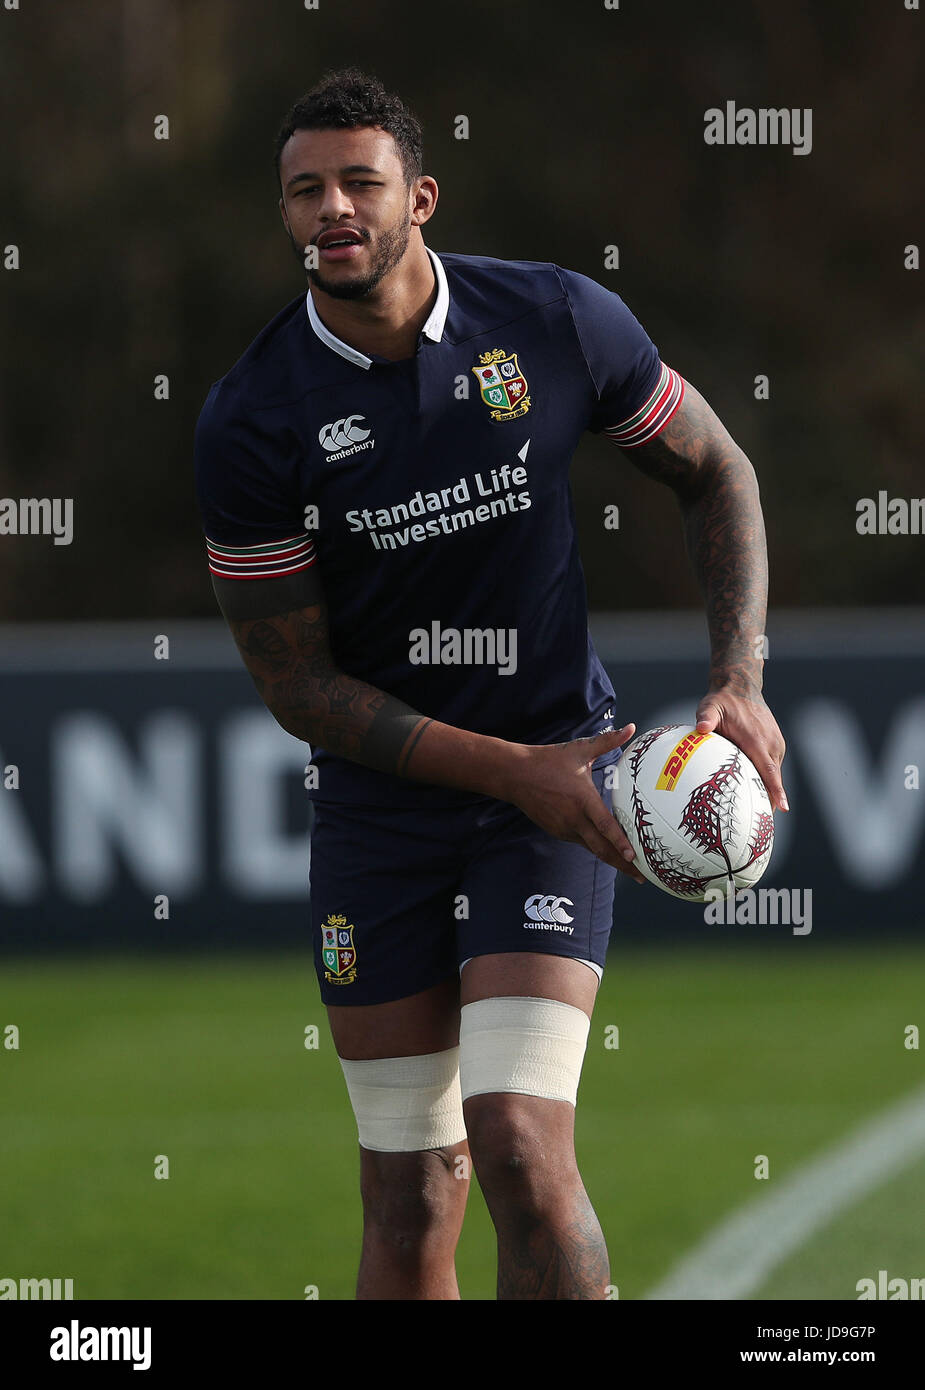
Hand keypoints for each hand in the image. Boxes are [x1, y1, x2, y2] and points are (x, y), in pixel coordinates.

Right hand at [500, 725, 645, 879]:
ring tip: (631, 867)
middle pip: (601, 849)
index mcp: (582, 800)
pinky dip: (595, 847)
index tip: (635, 856)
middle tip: (643, 877)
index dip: (620, 843)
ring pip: (592, 848)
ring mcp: (564, 828)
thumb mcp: (579, 750)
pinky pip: (580, 841)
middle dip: (623, 865)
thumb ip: (608, 741)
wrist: (515, 775)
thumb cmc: (549, 760)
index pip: (605, 826)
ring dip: (611, 858)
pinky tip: (608, 850)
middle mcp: (574, 819)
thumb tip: (631, 728)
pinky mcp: (557, 831)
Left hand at [695, 684, 787, 811]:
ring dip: (769, 791)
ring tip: (759, 815)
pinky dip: (767, 779)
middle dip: (772, 800)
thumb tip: (701, 728)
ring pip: (773, 773)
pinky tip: (755, 792)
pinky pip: (771, 765)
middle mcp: (771, 744)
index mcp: (757, 740)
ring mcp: (776, 743)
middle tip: (762, 824)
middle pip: (773, 778)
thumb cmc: (722, 700)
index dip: (776, 790)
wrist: (741, 686)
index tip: (782, 808)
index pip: (769, 770)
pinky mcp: (775, 743)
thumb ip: (706, 717)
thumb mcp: (710, 706)